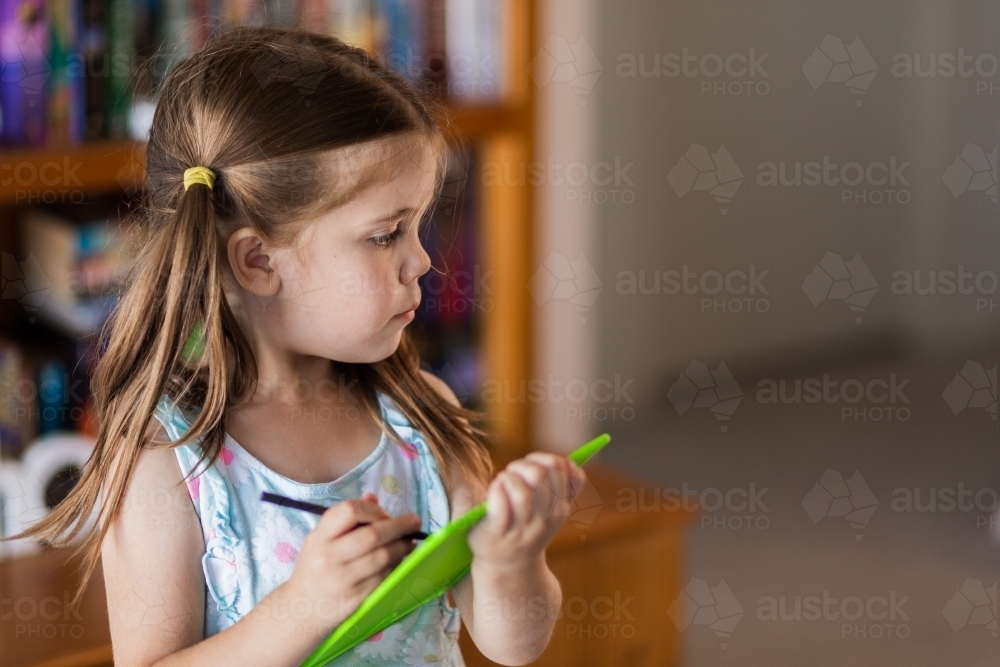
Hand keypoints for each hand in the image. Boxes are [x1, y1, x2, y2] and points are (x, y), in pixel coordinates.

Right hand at [281, 491, 420, 631]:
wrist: (302, 608)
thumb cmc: (315, 567)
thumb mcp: (321, 539)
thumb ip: (345, 519)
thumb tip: (373, 497)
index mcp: (320, 537)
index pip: (349, 511)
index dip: (373, 509)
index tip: (385, 513)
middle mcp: (330, 556)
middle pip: (373, 534)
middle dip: (399, 526)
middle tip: (415, 522)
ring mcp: (343, 579)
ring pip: (383, 556)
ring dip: (403, 546)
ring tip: (410, 542)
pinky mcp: (356, 597)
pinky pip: (384, 576)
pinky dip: (396, 565)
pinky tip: (401, 560)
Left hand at [467, 452, 587, 572]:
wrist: (508, 564)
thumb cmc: (526, 524)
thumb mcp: (551, 506)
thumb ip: (562, 483)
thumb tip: (568, 463)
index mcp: (561, 508)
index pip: (563, 470)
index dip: (545, 458)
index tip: (533, 464)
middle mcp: (546, 519)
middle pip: (540, 476)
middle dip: (523, 465)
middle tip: (512, 473)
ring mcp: (523, 529)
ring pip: (522, 494)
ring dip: (508, 479)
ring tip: (502, 482)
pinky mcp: (498, 534)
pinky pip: (501, 508)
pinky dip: (496, 492)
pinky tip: (494, 490)